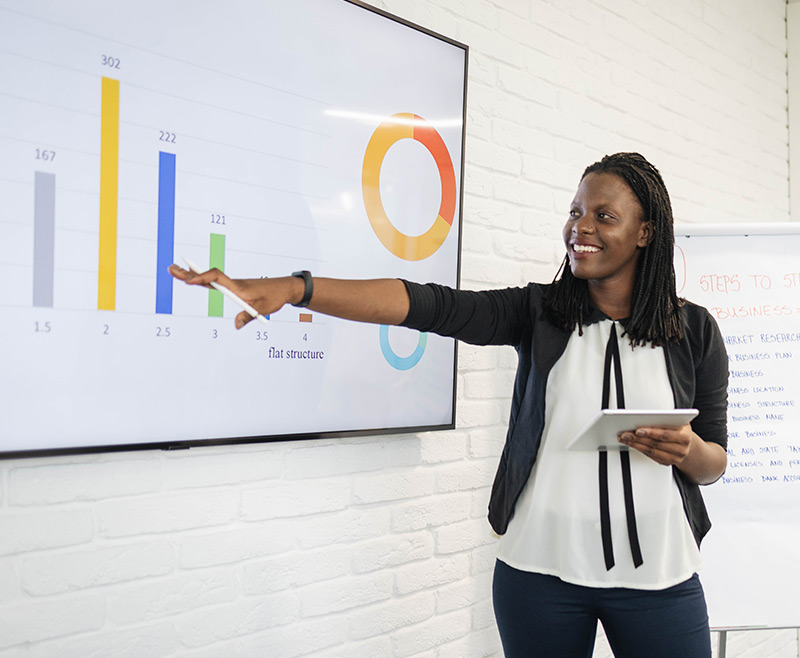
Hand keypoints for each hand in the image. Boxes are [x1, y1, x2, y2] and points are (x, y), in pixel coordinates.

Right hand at [168, 264, 299, 328]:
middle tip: (171, 269)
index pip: (217, 278)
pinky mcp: (235, 288)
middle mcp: (233, 283)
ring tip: (176, 272)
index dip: (202, 278)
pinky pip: (216, 282)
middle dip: (189, 274)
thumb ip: (248, 316)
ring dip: (194, 275)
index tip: (189, 280)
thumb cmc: (274, 297)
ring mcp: (233, 285)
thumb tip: (236, 325)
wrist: (284, 288)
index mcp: (238, 286)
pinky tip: (196, 280)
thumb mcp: (263, 309)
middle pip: (208, 277)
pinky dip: (203, 280)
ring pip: (210, 279)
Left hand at [618, 423, 694, 466]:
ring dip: (635, 444)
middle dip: (638, 438)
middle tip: (626, 433)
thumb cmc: (680, 429)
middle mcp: (681, 449)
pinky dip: (639, 449)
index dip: (651, 433)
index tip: (638, 430)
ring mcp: (674, 458)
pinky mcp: (667, 462)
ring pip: (651, 451)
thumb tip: (646, 417)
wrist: (689, 444)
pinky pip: (651, 456)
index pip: (664, 435)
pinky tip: (632, 444)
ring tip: (625, 438)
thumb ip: (666, 420)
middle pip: (655, 444)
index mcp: (685, 437)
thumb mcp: (678, 421)